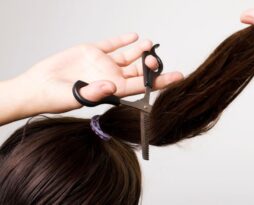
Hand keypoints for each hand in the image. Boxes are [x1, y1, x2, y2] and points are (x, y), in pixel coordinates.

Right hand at [16, 33, 183, 114]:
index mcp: (113, 90)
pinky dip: (122, 40)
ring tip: (149, 44)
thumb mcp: (76, 97)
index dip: (160, 82)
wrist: (38, 86)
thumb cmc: (57, 98)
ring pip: (128, 56)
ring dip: (139, 50)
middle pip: (138, 70)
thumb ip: (95, 91)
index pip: (142, 86)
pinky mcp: (92, 52)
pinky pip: (111, 44)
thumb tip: (111, 85)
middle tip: (154, 59)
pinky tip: (133, 36)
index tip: (178, 77)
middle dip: (150, 65)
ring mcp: (103, 63)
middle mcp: (112, 77)